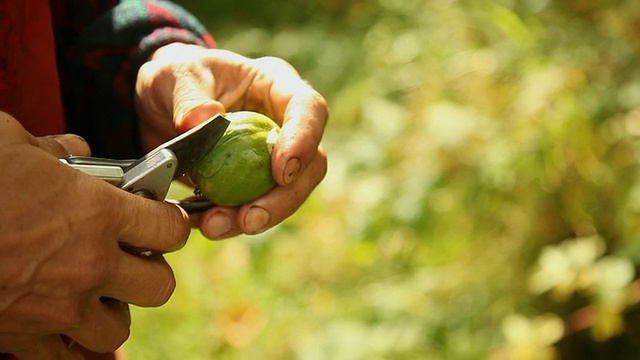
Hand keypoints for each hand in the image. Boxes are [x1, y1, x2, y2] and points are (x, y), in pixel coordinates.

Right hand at [0, 112, 190, 355]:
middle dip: (152, 271)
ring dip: (114, 310)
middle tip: (132, 256)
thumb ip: (56, 149)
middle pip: (159, 287)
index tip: (162, 219)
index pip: (170, 228)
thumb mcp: (10, 141)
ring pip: (117, 330)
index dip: (171, 222)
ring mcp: (58, 307)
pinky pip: (64, 358)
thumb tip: (75, 151)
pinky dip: (69, 345)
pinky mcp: (23, 335)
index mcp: (97, 213)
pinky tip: (59, 322)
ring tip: (96, 290)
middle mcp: (89, 265)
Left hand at [134, 43, 327, 238]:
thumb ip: (187, 97)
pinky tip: (203, 224)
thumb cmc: (174, 78)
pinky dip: (230, 221)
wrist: (158, 106)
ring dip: (257, 217)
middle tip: (250, 220)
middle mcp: (284, 124)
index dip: (304, 141)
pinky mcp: (253, 184)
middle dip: (284, 198)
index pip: (309, 110)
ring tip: (215, 226)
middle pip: (309, 165)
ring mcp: (271, 158)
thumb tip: (205, 120)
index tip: (281, 172)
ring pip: (286, 195)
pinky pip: (252, 207)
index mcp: (277, 86)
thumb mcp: (170, 77)